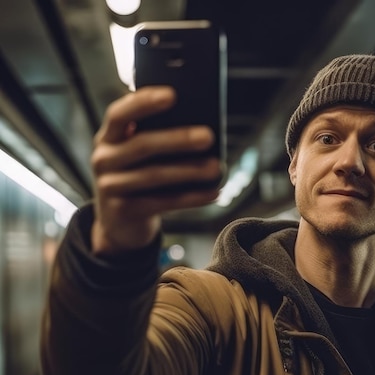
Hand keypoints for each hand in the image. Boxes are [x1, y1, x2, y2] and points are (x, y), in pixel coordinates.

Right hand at [90, 86, 222, 254]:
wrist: (120, 224)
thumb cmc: (139, 179)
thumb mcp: (140, 157)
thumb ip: (157, 139)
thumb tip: (201, 127)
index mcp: (108, 137)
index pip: (119, 114)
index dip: (143, 103)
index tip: (172, 95)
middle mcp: (103, 159)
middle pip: (142, 145)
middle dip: (178, 140)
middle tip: (208, 136)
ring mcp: (110, 187)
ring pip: (154, 176)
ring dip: (190, 171)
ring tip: (217, 168)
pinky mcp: (124, 211)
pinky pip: (163, 202)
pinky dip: (192, 198)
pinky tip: (213, 192)